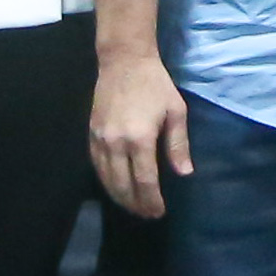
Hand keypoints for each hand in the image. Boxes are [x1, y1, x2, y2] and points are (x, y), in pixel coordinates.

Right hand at [90, 44, 190, 219]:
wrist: (124, 61)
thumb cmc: (155, 84)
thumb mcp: (175, 111)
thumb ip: (178, 144)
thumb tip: (184, 173)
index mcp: (140, 139)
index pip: (145, 181)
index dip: (152, 200)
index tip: (158, 212)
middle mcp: (117, 143)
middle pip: (123, 185)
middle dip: (135, 204)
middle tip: (147, 214)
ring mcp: (101, 139)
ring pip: (106, 179)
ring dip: (119, 197)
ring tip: (132, 206)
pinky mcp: (91, 133)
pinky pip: (96, 165)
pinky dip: (105, 181)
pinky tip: (115, 187)